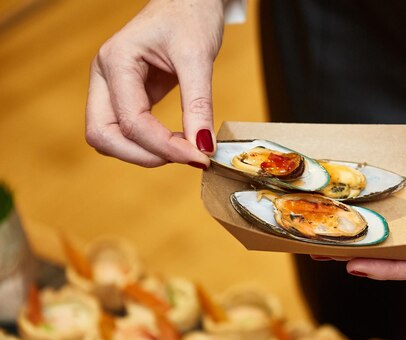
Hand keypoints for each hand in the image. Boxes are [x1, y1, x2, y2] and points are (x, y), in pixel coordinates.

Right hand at [85, 0, 224, 167]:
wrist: (189, 1)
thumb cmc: (190, 16)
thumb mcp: (198, 57)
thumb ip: (198, 105)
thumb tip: (202, 147)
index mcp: (116, 61)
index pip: (131, 120)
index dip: (164, 146)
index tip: (199, 157)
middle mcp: (104, 76)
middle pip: (103, 136)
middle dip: (144, 155)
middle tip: (186, 157)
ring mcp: (111, 88)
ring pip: (110, 139)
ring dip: (144, 153)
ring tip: (185, 148)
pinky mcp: (126, 97)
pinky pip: (126, 132)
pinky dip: (149, 145)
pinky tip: (178, 141)